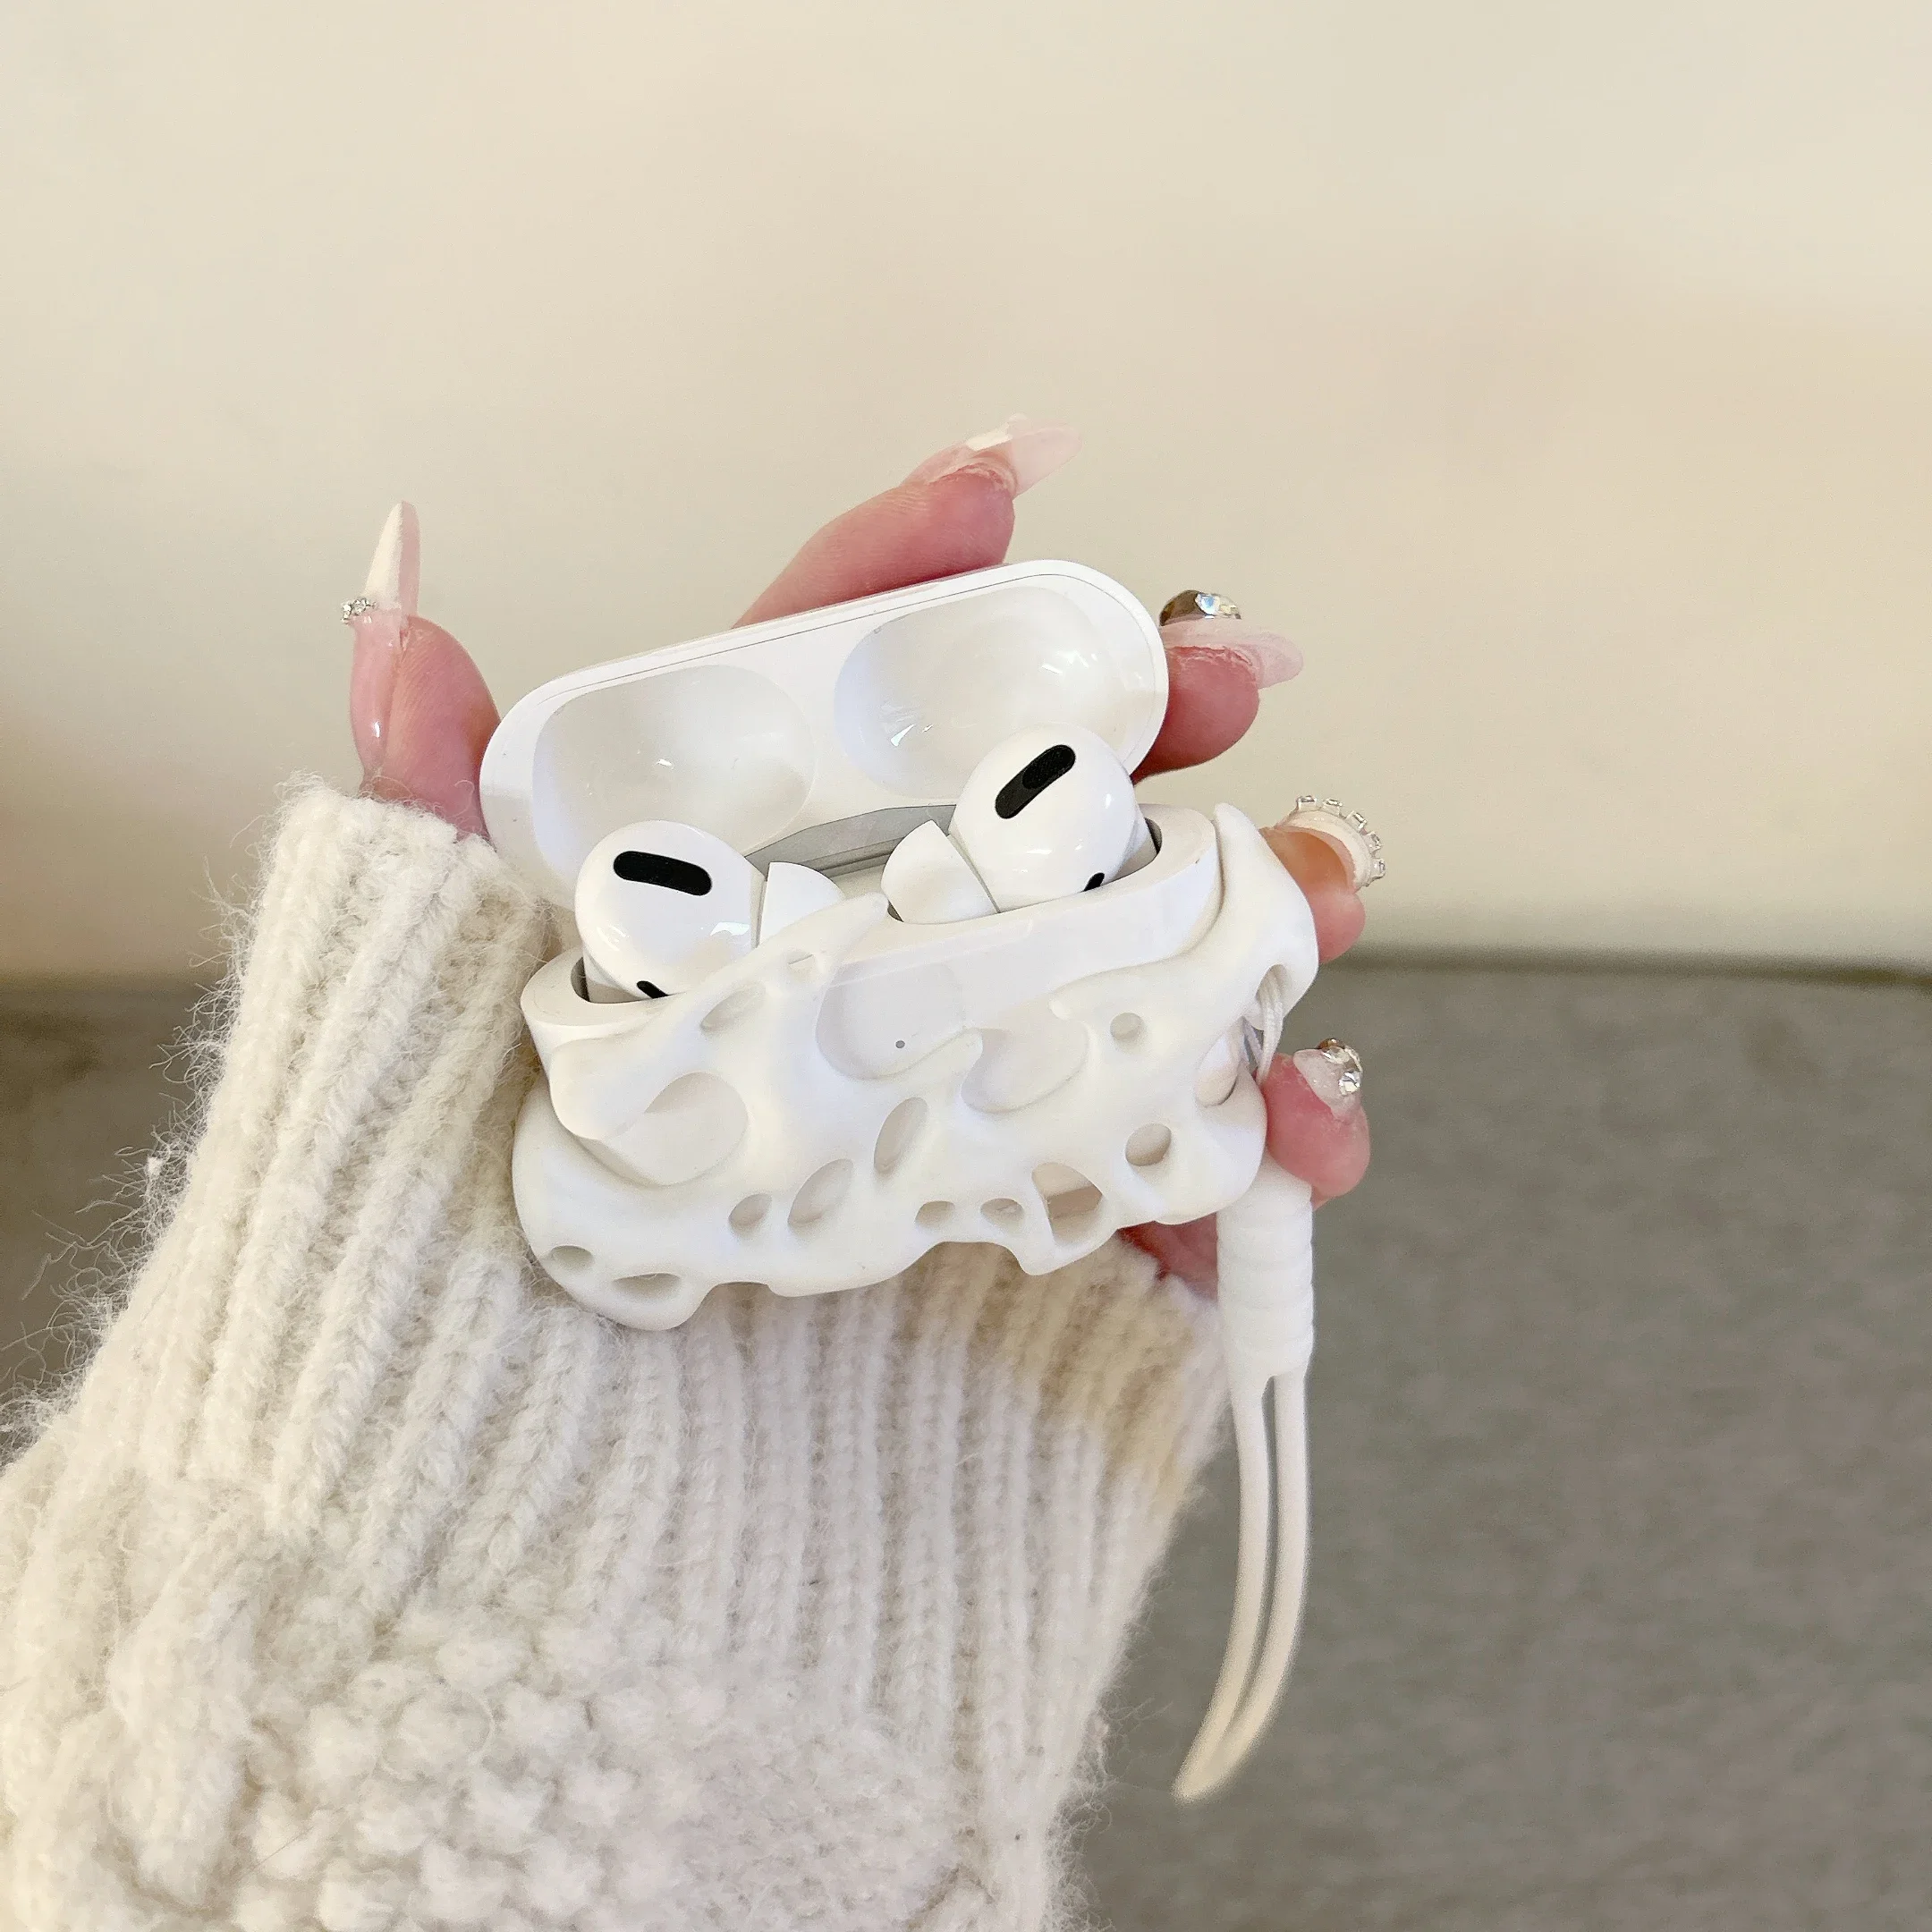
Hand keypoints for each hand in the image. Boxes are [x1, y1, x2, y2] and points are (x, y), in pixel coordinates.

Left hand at [345, 420, 1369, 1290]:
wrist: (561, 1523)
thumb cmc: (475, 1259)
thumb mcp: (434, 1018)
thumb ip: (433, 818)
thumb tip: (397, 593)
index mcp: (731, 893)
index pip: (823, 696)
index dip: (916, 576)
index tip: (1013, 479)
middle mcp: (861, 970)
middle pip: (1025, 803)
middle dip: (1148, 722)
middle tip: (1237, 679)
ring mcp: (965, 1094)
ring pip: (1137, 964)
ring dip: (1251, 914)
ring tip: (1329, 899)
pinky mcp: (1045, 1224)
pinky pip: (1175, 1157)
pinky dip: (1263, 1139)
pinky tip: (1305, 1138)